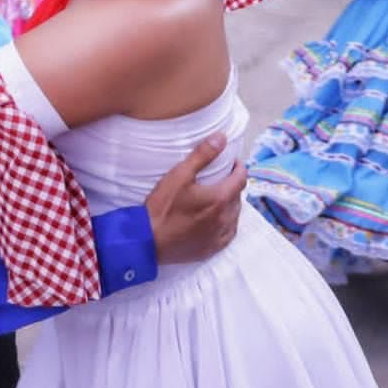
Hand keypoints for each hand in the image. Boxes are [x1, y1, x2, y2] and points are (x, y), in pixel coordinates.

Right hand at [144, 134, 247, 263]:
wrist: (148, 240)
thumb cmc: (162, 207)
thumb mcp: (180, 175)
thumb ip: (202, 155)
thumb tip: (221, 138)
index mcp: (219, 198)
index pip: (240, 179)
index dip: (239, 168)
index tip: (232, 163)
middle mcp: (224, 218)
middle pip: (238, 197)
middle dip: (233, 185)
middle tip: (221, 178)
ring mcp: (218, 236)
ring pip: (235, 216)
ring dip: (231, 204)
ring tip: (219, 197)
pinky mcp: (211, 249)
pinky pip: (229, 234)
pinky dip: (227, 223)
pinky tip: (218, 220)